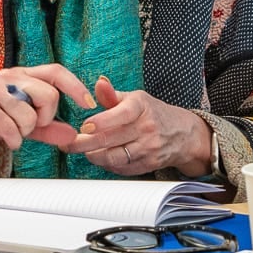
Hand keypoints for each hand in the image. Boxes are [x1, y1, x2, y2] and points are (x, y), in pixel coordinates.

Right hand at [0, 65, 94, 151]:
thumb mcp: (22, 120)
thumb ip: (48, 127)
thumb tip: (73, 134)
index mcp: (24, 75)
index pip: (56, 72)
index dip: (75, 87)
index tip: (87, 104)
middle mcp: (11, 77)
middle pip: (48, 95)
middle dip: (46, 118)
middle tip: (34, 125)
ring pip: (29, 114)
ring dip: (26, 131)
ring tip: (15, 132)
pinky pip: (8, 126)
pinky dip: (13, 139)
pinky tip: (9, 140)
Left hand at [67, 76, 213, 176]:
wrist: (183, 134)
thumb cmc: (153, 113)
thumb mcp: (135, 99)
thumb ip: (112, 94)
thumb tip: (98, 83)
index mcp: (141, 107)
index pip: (122, 114)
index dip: (101, 122)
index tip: (84, 126)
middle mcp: (147, 128)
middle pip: (112, 139)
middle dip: (85, 144)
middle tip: (68, 144)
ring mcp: (149, 148)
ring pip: (115, 157)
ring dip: (94, 156)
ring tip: (83, 151)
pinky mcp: (148, 164)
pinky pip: (122, 168)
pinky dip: (107, 165)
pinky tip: (100, 157)